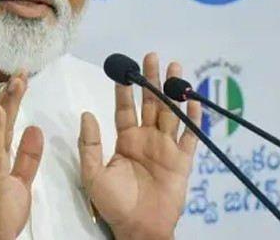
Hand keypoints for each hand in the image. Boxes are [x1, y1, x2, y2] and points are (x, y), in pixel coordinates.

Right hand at [0, 71, 43, 239]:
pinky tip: (0, 110)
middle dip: (10, 93)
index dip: (13, 99)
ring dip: (6, 103)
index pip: (6, 121)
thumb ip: (27, 156)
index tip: (22, 78)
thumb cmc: (1, 212)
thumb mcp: (21, 180)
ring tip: (15, 82)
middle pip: (0, 118)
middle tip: (21, 70)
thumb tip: (35, 129)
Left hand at [78, 53, 201, 239]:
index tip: (124, 69)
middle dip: (151, 80)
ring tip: (175, 67)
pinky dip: (193, 119)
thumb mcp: (93, 174)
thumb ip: (90, 144)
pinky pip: (190, 136)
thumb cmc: (114, 204)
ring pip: (170, 113)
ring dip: (173, 91)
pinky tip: (193, 100)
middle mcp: (147, 139)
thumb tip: (86, 114)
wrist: (139, 227)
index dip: (124, 89)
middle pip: (150, 104)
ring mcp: (166, 148)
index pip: (125, 109)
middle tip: (152, 56)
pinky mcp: (182, 160)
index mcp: (126, 140)